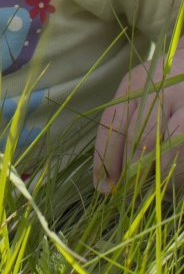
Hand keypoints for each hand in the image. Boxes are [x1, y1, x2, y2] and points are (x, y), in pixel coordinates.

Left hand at [94, 39, 183, 192]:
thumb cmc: (163, 83)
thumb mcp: (138, 91)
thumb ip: (120, 125)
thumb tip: (105, 181)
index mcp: (138, 82)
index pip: (114, 124)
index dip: (105, 161)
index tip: (103, 187)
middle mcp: (163, 91)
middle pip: (141, 140)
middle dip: (132, 174)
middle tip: (129, 197)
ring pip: (170, 152)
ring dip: (161, 181)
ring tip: (156, 193)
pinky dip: (180, 176)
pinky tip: (175, 183)